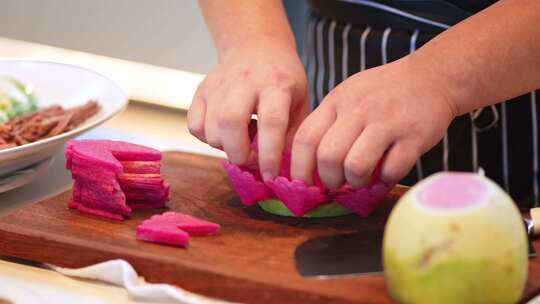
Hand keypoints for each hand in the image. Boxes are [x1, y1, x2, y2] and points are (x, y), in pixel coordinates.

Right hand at [188, 40, 308, 179]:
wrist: (256, 46)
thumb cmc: (283, 79)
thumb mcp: (300, 100)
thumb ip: (294, 133)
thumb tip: (285, 169)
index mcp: (276, 84)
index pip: (271, 122)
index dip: (270, 155)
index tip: (272, 177)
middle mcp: (244, 82)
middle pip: (230, 124)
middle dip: (239, 154)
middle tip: (252, 160)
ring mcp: (218, 85)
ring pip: (210, 129)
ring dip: (225, 147)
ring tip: (242, 139)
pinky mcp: (201, 90)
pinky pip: (194, 127)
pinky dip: (207, 138)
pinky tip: (225, 132)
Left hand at [291, 57, 456, 188]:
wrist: (433, 75)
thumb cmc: (383, 92)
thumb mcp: (348, 96)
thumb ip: (329, 123)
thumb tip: (309, 165)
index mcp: (337, 101)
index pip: (305, 138)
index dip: (299, 168)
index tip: (304, 183)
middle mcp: (359, 110)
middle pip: (328, 156)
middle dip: (328, 180)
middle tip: (336, 184)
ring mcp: (387, 122)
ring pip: (356, 166)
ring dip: (355, 181)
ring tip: (360, 178)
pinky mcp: (414, 137)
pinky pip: (391, 170)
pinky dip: (386, 178)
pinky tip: (387, 170)